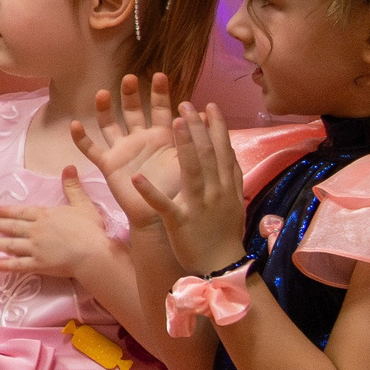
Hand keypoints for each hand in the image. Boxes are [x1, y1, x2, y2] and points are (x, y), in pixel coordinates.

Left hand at [0, 168, 111, 277]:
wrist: (92, 253)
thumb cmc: (90, 230)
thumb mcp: (82, 204)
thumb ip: (73, 187)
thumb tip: (69, 166)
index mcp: (44, 216)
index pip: (22, 212)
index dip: (8, 211)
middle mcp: (35, 230)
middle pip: (12, 226)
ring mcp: (34, 248)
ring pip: (10, 244)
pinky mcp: (38, 264)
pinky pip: (17, 265)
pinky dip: (4, 264)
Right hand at [73, 73, 179, 224]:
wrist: (163, 217)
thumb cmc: (178, 189)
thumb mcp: (188, 159)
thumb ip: (192, 136)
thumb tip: (202, 112)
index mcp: (162, 136)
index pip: (160, 108)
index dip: (160, 92)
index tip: (160, 75)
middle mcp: (140, 139)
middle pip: (132, 110)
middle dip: (131, 94)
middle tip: (130, 77)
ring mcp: (122, 150)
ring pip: (109, 124)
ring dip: (105, 109)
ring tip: (103, 93)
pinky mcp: (109, 165)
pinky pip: (91, 150)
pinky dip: (81, 139)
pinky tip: (75, 126)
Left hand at [129, 104, 248, 274]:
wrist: (221, 265)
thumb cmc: (224, 231)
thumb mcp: (234, 200)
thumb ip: (231, 176)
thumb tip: (230, 151)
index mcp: (226, 185)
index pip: (222, 150)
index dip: (216, 126)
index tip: (208, 105)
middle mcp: (215, 191)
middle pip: (207, 153)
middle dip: (197, 127)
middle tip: (185, 103)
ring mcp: (198, 205)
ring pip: (191, 170)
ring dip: (184, 145)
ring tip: (172, 122)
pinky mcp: (180, 221)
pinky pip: (163, 204)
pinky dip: (150, 191)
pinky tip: (136, 177)